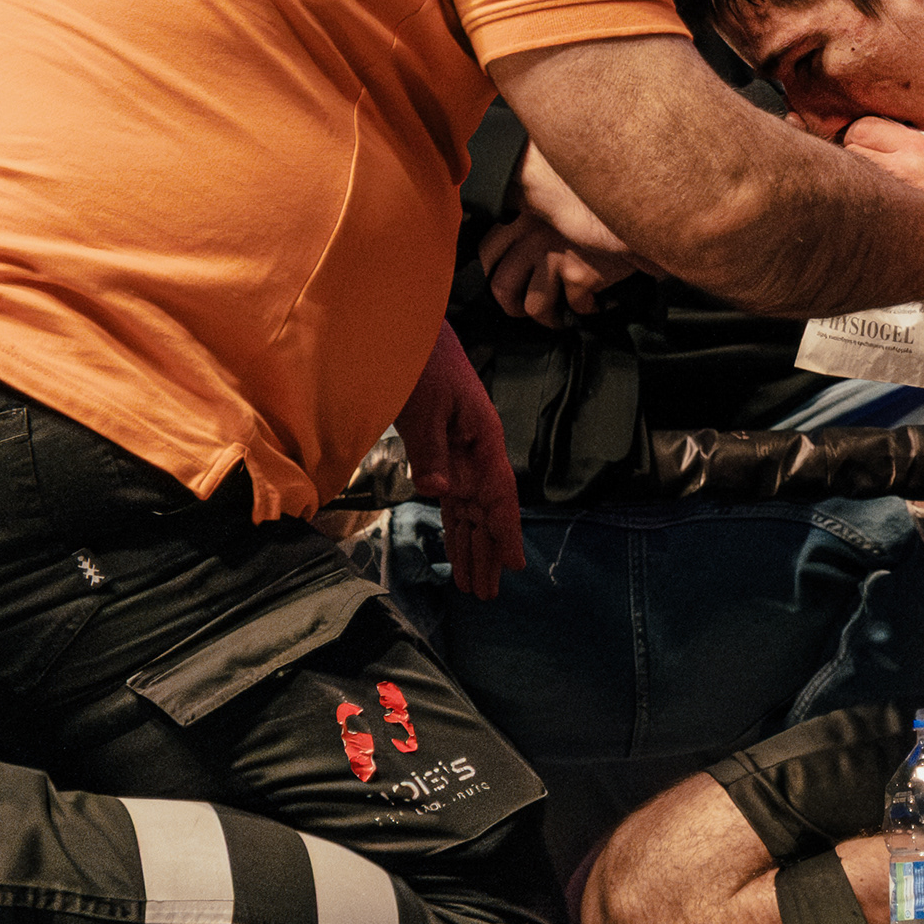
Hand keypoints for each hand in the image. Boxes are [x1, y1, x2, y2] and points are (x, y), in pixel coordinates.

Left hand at [393, 321, 523, 589]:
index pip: (499, 496)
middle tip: (487, 593)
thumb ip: (430, 449)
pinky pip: (451, 498)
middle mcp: (477, 453)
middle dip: (487, 552)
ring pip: (469, 510)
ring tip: (472, 583)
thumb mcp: (424, 404)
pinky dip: (454, 524)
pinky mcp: (440, 451)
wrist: (410, 330)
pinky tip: (457, 543)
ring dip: (471, 545)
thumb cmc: (424, 361)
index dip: (506, 532)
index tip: (513, 566)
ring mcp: (460, 454)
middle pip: (487, 511)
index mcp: (483, 440)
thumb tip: (439, 494)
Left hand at [474, 141, 642, 322]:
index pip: (487, 252)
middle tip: (526, 310)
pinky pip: (575, 307)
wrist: (640, 210)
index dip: (494, 276)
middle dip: (513, 307)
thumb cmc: (600, 207)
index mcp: (523, 216)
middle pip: (501, 286)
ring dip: (547, 318)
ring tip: (559, 317)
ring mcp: (555, 257)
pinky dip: (587, 310)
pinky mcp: (580, 275)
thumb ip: (534, 219)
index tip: (508, 285)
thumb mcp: (558, 202)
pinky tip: (595, 302)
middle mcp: (532, 236)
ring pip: (534, 306)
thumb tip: (520, 249)